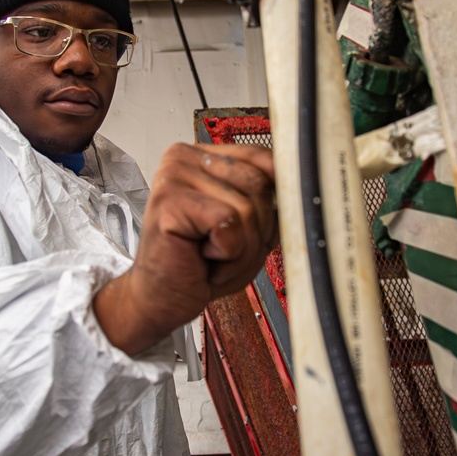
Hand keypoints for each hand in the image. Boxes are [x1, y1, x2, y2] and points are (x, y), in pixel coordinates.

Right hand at [94, 143, 277, 354]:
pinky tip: (203, 258)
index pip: (263, 158)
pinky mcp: (169, 202)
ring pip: (246, 208)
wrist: (162, 299)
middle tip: (226, 250)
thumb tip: (294, 180)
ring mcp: (172, 176)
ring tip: (212, 257)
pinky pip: (228, 223)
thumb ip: (265, 196)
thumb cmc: (201, 265)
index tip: (250, 229)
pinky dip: (227, 254)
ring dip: (240, 249)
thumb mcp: (245, 224)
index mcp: (202, 155)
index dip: (271, 202)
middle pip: (259, 184)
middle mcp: (184, 158)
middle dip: (256, 231)